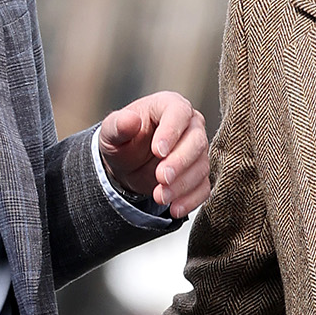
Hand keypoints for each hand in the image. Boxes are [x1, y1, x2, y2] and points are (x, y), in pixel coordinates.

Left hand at [98, 91, 208, 216]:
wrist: (126, 163)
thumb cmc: (122, 139)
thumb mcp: (111, 131)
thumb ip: (118, 125)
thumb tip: (129, 120)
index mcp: (169, 106)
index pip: (179, 113)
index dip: (171, 132)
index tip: (157, 151)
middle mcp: (189, 125)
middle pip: (197, 141)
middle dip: (179, 162)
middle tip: (160, 177)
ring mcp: (197, 151)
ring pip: (201, 166)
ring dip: (182, 185)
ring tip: (160, 196)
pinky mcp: (198, 173)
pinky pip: (203, 187)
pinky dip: (191, 200)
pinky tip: (175, 208)